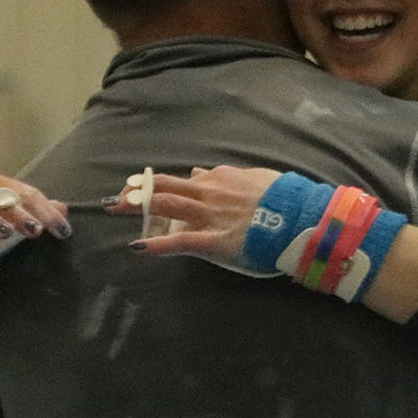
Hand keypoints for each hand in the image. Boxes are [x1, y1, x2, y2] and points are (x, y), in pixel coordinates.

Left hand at [106, 165, 280, 265]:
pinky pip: (181, 240)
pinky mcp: (214, 240)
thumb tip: (203, 171)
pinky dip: (157, 243)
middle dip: (139, 190)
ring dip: (139, 207)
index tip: (143, 184)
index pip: (186, 179)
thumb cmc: (286, 200)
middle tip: (118, 194)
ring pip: (168, 206)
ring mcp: (210, 216)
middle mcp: (210, 193)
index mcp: (222, 180)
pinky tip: (137, 247)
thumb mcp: (258, 178)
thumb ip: (230, 176)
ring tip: (115, 210)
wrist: (302, 217)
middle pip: (167, 187)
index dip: (161, 182)